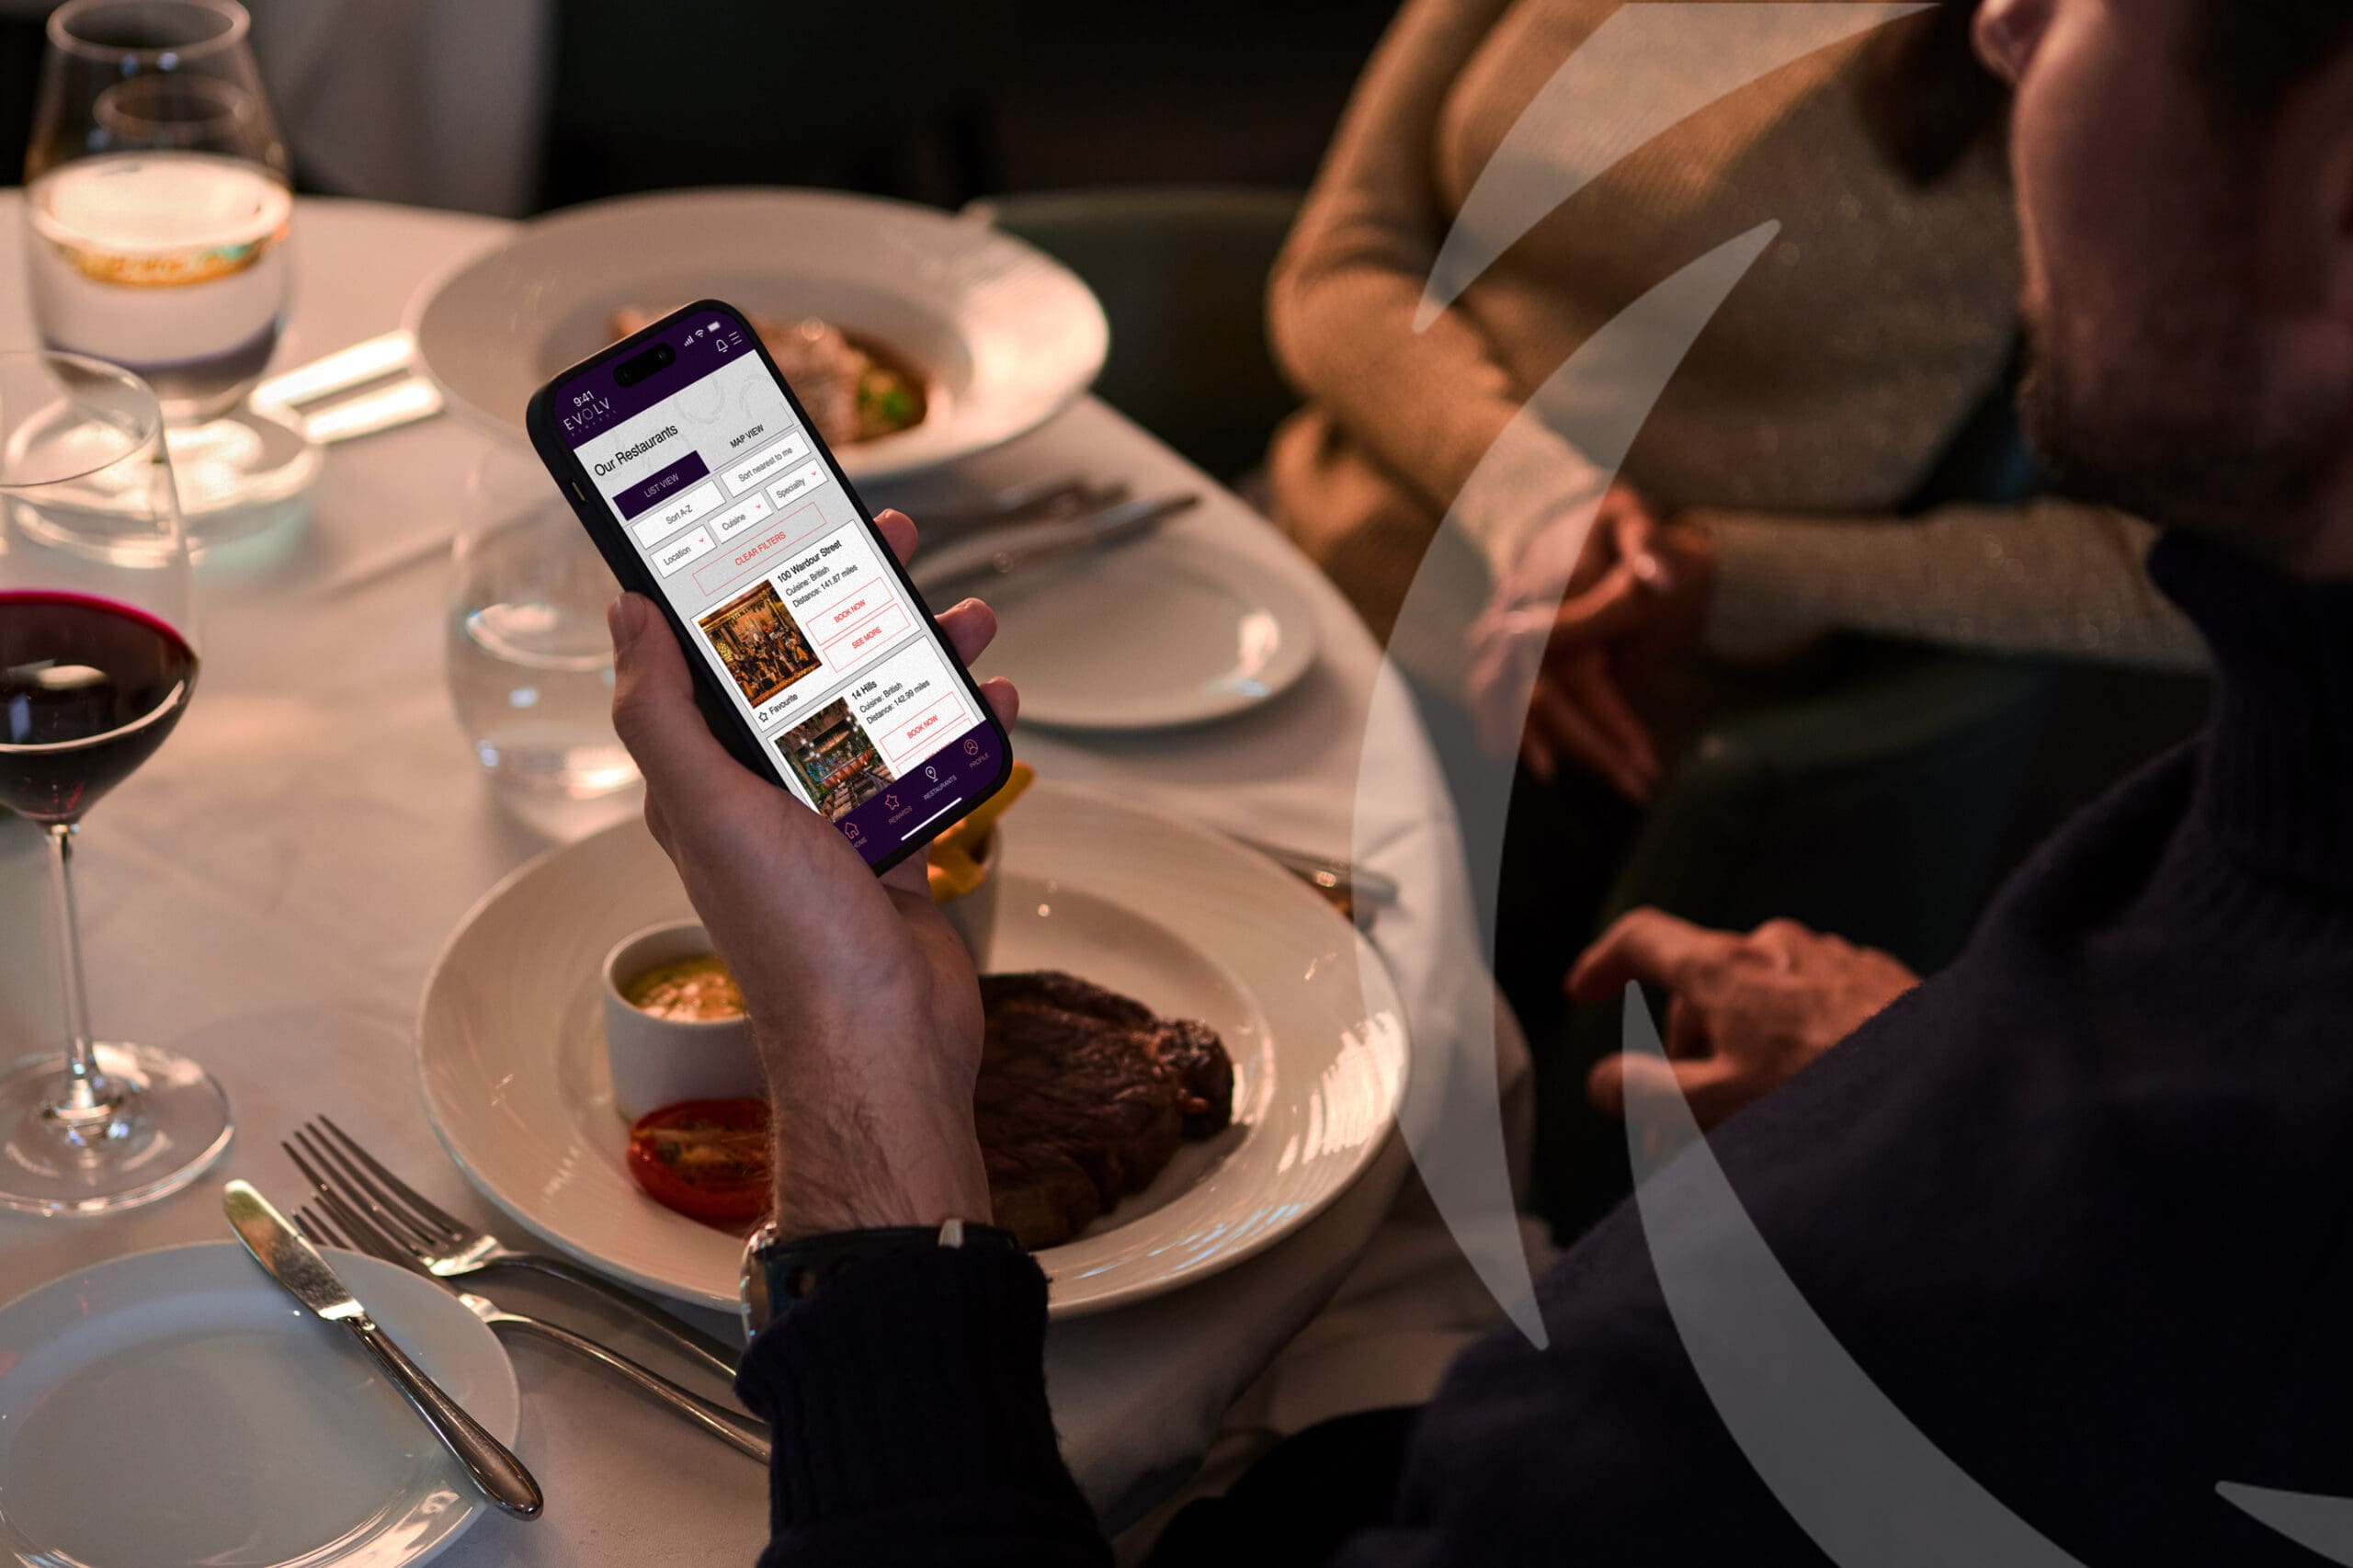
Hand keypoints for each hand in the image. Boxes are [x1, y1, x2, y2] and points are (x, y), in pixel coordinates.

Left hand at [607, 508, 1018, 1238]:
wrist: (883, 1042)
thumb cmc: (792, 937)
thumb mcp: (710, 807)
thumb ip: (663, 712)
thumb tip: (624, 613)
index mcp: (707, 777)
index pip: (711, 655)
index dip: (738, 580)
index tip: (771, 515)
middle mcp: (765, 793)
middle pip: (807, 667)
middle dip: (846, 596)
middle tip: (887, 535)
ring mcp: (835, 821)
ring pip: (877, 708)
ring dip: (921, 653)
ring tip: (968, 614)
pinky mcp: (896, 849)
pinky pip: (930, 767)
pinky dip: (965, 728)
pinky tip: (995, 701)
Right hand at [1466, 486, 1716, 799]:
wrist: (1557, 508)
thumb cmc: (1614, 526)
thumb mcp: (1640, 523)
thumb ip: (1649, 550)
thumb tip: (1663, 579)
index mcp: (1563, 589)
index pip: (1585, 676)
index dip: (1615, 725)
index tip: (1648, 764)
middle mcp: (1521, 611)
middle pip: (1545, 698)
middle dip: (1590, 749)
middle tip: (1636, 786)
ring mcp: (1499, 625)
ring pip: (1508, 699)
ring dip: (1540, 743)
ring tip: (1568, 778)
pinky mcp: (1490, 639)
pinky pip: (1485, 688)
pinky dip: (1495, 723)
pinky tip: (1511, 756)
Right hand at [1565, 910, 1918, 1129]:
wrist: (1957, 1087)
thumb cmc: (1831, 1094)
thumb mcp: (1719, 1106)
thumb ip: (1647, 1093)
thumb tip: (1603, 1082)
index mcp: (1727, 966)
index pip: (1642, 938)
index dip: (1602, 963)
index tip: (1582, 993)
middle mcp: (1776, 945)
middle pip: (1702, 987)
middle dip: (1684, 1053)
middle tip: (1684, 1127)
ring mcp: (1833, 956)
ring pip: (1760, 998)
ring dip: (1740, 1052)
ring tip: (1756, 1121)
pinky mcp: (1880, 978)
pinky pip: (1813, 1003)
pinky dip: (1793, 1043)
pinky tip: (1815, 1096)